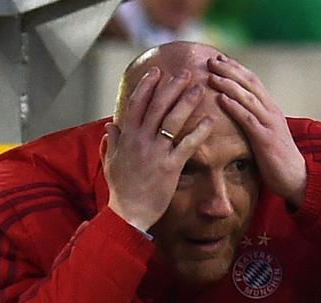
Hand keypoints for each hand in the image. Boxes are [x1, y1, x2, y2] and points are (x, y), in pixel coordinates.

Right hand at [101, 68, 212, 230]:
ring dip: (186, 102)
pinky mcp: (170, 166)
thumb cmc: (121, 190)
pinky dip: (199, 132)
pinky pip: (187, 145)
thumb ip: (110, 142)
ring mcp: (156, 152)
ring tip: (198, 88)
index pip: (136, 104)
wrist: (129, 213)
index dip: (147, 86)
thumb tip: (110, 126)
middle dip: (171, 87)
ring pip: (172, 120)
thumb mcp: (110, 162)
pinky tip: (210, 121)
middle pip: (157, 106)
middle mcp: (141, 140)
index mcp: (127, 137)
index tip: (157, 72)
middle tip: (185, 72)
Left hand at [207, 54, 307, 206]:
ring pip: (248, 97)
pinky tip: (221, 99)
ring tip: (212, 76)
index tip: (219, 59)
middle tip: (211, 60)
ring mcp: (270, 124)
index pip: (253, 81)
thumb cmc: (278, 159)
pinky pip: (248, 119)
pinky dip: (234, 107)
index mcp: (271, 109)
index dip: (236, 68)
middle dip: (230, 70)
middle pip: (250, 83)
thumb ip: (255, 121)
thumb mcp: (266, 134)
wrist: (297, 178)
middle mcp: (272, 111)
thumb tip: (238, 113)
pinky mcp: (266, 139)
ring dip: (229, 85)